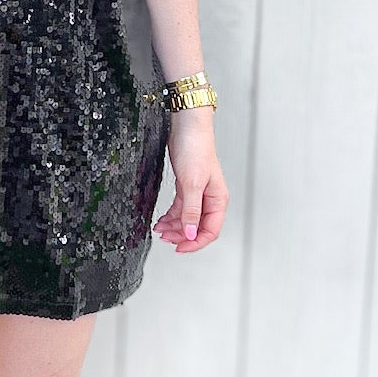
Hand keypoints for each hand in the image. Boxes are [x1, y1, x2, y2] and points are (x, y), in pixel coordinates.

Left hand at [152, 111, 227, 253]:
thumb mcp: (191, 184)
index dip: (195, 243)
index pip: (210, 231)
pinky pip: (180, 209)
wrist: (187, 127)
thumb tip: (191, 233)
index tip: (179, 248)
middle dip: (181, 236)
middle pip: (198, 227)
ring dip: (174, 227)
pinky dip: (171, 216)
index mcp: (218, 200)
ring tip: (159, 230)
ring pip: (187, 219)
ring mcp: (199, 193)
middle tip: (165, 239)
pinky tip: (162, 220)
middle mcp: (210, 199)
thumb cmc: (195, 149)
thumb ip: (191, 211)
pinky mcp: (187, 187)